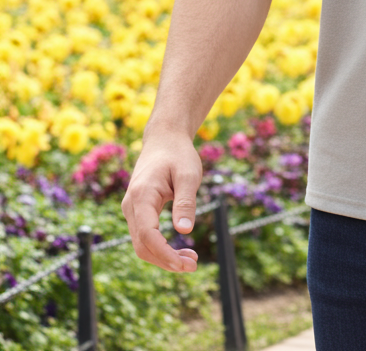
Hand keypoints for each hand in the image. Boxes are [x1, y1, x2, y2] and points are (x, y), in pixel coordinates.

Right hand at [121, 127, 202, 271]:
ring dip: (164, 256)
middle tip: (193, 266)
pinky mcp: (137, 212)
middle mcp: (131, 206)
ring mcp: (131, 210)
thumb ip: (185, 202)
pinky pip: (145, 236)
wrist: (164, 139)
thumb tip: (185, 231)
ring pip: (142, 244)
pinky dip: (160, 247)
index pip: (147, 235)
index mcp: (142, 196)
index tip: (184, 264)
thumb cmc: (178, 154)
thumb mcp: (189, 174)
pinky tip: (180, 250)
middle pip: (142, 245)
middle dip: (166, 260)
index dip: (164, 253)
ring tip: (191, 260)